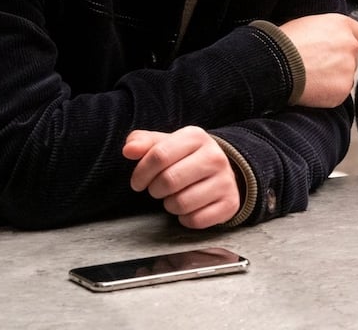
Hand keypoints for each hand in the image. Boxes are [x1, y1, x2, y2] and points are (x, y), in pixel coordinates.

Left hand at [123, 127, 240, 228]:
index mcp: (196, 137)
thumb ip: (142, 143)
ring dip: (170, 205)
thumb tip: (128, 150)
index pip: (159, 155)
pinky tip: (189, 208)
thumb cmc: (185, 158)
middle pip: (169, 180)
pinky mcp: (229, 204)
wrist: (221, 172)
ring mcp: (225, 181)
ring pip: (181, 203)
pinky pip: (195, 220)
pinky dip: (186, 219)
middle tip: (157, 190)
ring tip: (174, 197)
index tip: (138, 182)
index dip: (141, 172)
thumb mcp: (165, 144)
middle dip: (155, 190)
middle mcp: (214, 157)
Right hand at [277, 13, 357, 107]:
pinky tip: (311, 88)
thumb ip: (327, 31)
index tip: (343, 51)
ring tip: (311, 77)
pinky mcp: (342, 90)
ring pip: (346, 76)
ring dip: (334, 78)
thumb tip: (328, 39)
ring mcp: (348, 69)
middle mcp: (350, 45)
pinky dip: (328, 93)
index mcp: (341, 25)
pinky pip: (339, 93)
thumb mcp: (307, 24)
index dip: (353, 44)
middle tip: (318, 66)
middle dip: (340, 62)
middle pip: (354, 58)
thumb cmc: (283, 43)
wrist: (273, 65)